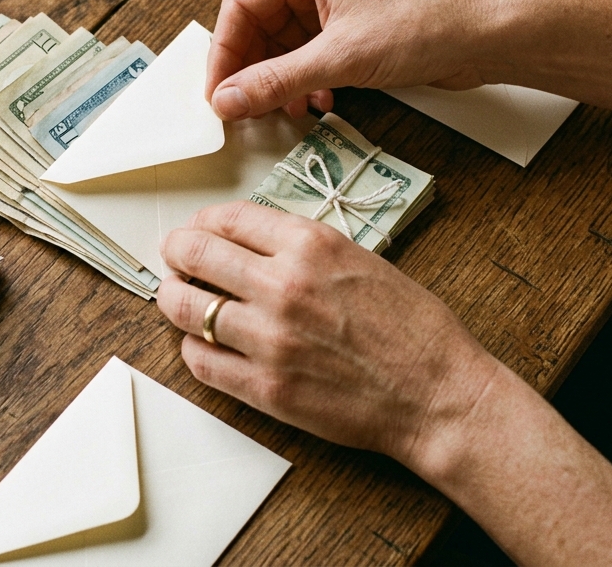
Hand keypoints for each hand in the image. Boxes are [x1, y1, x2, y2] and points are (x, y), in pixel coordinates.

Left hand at [157, 201, 499, 469]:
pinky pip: (201, 360)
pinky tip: (203, 342)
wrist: (437, 393)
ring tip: (177, 297)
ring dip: (174, 298)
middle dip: (177, 252)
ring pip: (187, 307)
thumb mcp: (359, 258)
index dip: (202, 222)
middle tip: (175, 258)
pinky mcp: (266, 387)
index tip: (197, 229)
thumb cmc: (411, 328)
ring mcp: (270, 339)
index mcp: (310, 245)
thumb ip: (301, 247)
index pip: (228, 218)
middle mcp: (284, 286)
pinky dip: (193, 347)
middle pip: (195, 254)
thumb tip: (247, 240)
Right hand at [207, 0, 504, 119]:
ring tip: (282, 111)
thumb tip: (228, 100)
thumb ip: (276, 80)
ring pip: (283, 46)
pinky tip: (316, 102)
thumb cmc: (425, 25)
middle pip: (258, 27)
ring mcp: (335, 2)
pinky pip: (310, 55)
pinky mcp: (352, 27)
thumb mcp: (339, 58)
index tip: (217, 94)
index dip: (224, 54)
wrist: (486, 35)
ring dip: (279, 81)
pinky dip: (305, 81)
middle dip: (251, 71)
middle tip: (242, 110)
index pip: (240, 6)